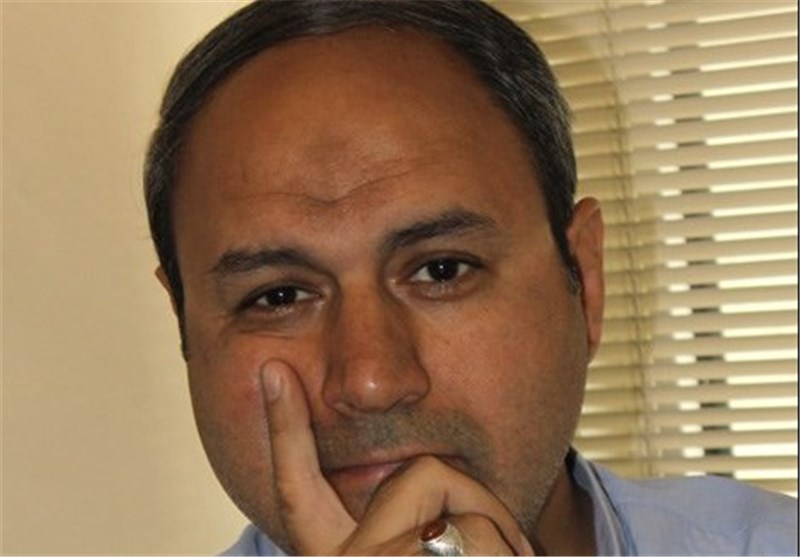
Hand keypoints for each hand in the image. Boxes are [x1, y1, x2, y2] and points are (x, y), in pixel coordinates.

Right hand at [261, 359, 534, 554]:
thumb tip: (437, 491)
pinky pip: (477, 530)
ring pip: (463, 504)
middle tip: (505, 553)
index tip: (275, 372)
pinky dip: (512, 549)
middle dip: (478, 497)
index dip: (282, 429)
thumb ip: (414, 533)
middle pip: (420, 474)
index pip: (298, 492)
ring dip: (507, 540)